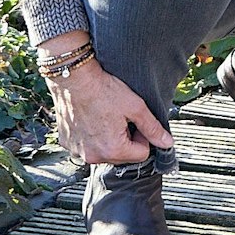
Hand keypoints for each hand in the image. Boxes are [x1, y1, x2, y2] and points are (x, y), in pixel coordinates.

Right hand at [46, 58, 173, 165]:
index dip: (143, 136)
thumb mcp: (135, 107)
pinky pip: (86, 145)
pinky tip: (91, 118)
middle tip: (120, 117)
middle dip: (125, 139)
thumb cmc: (102, 89)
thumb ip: (153, 128)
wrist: (73, 78)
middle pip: (122, 155)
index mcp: (112, 149)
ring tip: (104, 116)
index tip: (135, 122)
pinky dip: (91, 135)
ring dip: (108, 138)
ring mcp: (78, 151)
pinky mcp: (67, 143)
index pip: (141, 154)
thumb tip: (167, 143)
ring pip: (104, 151)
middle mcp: (93, 156)